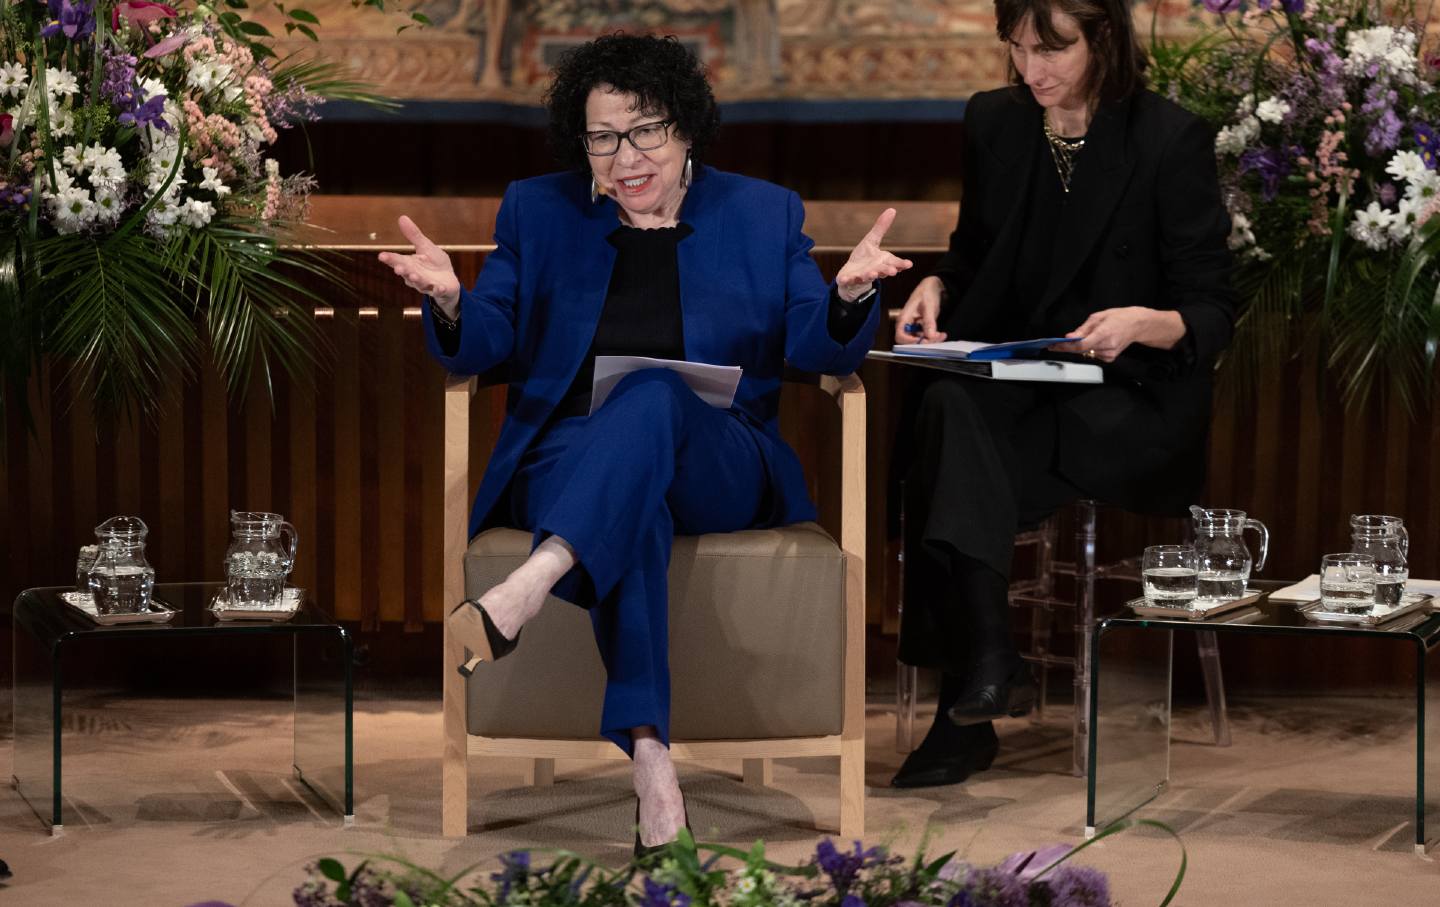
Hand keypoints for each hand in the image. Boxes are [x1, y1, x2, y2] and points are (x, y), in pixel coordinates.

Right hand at [377, 216, 462, 317]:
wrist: (449, 280)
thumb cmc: (434, 262)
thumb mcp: (425, 246)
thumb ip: (414, 235)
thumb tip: (402, 217)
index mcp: (410, 264)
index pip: (397, 260)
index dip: (389, 259)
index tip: (381, 255)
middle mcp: (415, 276)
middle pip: (407, 273)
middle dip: (403, 271)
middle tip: (398, 268)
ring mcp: (427, 284)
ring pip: (420, 284)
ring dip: (417, 281)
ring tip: (415, 276)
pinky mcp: (440, 290)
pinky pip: (438, 291)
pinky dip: (438, 290)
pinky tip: (440, 287)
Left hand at [836, 207, 912, 302]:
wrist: (850, 275)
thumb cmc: (864, 258)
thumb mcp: (871, 241)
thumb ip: (881, 228)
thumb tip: (892, 209)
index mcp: (882, 262)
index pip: (894, 263)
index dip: (901, 264)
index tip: (909, 264)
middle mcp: (874, 271)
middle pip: (883, 271)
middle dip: (887, 271)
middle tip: (893, 271)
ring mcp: (861, 277)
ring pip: (867, 277)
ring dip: (870, 276)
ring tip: (872, 274)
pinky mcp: (849, 280)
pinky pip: (848, 281)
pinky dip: (847, 280)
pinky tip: (845, 279)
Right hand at [894, 275, 947, 343]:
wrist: (932, 287)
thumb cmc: (926, 292)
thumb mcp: (929, 306)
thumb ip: (929, 322)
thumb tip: (930, 336)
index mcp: (904, 318)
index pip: (900, 336)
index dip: (910, 341)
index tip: (922, 341)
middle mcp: (907, 324)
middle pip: (910, 341)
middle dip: (923, 343)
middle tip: (935, 339)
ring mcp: (914, 326)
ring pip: (919, 340)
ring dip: (930, 341)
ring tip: (941, 335)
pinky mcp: (921, 327)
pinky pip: (925, 336)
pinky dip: (933, 337)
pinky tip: (940, 334)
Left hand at [1048, 307, 1186, 361]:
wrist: (1138, 325)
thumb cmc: (1120, 317)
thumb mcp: (1099, 317)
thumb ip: (1083, 329)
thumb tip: (1070, 337)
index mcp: (1104, 333)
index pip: (1080, 345)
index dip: (1065, 347)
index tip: (1054, 346)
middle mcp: (1107, 346)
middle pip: (1081, 350)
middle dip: (1069, 347)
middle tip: (1058, 344)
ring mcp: (1109, 354)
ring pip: (1087, 353)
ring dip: (1081, 347)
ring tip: (1089, 336)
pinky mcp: (1111, 358)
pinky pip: (1094, 355)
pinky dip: (1090, 349)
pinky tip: (1097, 341)